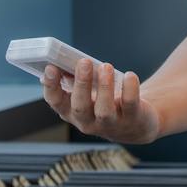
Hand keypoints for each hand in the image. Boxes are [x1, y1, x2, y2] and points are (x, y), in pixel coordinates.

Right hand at [41, 58, 161, 144]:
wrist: (135, 124)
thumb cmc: (105, 102)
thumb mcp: (87, 94)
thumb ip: (74, 80)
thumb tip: (60, 62)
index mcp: (71, 112)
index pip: (56, 102)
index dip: (51, 86)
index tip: (51, 67)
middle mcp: (88, 122)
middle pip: (80, 106)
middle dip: (81, 83)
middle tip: (84, 62)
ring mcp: (110, 124)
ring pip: (104, 110)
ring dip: (104, 86)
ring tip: (106, 66)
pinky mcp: (132, 120)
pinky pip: (130, 105)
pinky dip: (129, 89)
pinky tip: (129, 76)